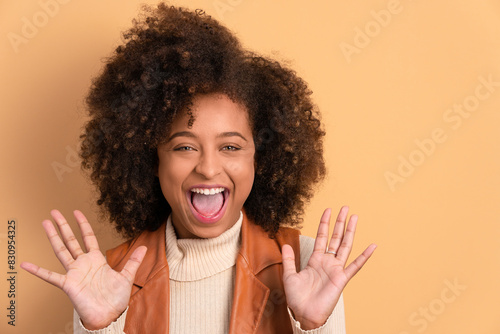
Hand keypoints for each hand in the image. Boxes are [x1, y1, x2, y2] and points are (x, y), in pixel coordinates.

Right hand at [20, 209, 146, 329]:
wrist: (108, 315)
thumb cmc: (115, 299)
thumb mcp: (127, 276)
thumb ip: (134, 261)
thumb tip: (145, 247)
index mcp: (96, 260)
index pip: (88, 237)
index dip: (82, 224)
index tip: (76, 212)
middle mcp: (83, 264)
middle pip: (70, 240)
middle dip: (63, 225)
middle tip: (54, 211)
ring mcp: (74, 273)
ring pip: (61, 251)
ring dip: (52, 237)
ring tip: (44, 223)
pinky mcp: (68, 284)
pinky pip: (50, 276)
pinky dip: (38, 271)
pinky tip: (26, 265)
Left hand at [282, 206, 376, 329]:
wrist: (303, 314)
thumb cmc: (297, 298)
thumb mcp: (289, 275)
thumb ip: (289, 260)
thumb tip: (285, 244)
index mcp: (315, 260)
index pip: (322, 237)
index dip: (325, 223)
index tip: (328, 210)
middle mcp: (327, 262)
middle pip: (335, 238)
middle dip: (339, 223)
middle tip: (345, 208)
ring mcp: (336, 269)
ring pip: (345, 246)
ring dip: (349, 232)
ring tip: (355, 218)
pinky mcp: (342, 279)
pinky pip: (355, 266)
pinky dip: (364, 256)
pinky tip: (372, 247)